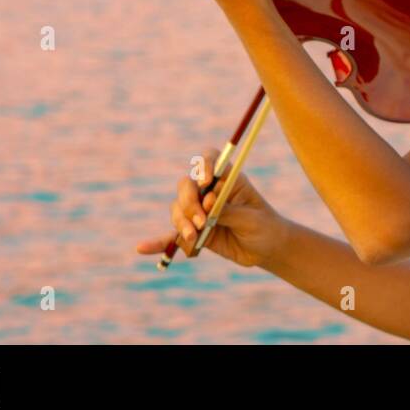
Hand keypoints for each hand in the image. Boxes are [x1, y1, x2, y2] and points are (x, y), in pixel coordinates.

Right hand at [136, 148, 285, 268]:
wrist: (266, 249)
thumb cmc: (264, 227)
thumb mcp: (250, 218)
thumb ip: (228, 211)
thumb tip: (206, 207)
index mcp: (227, 179)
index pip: (210, 160)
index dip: (203, 166)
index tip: (206, 182)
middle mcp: (209, 192)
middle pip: (186, 187)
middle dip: (189, 203)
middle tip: (202, 220)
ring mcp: (199, 212)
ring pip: (177, 210)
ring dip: (182, 223)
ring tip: (195, 237)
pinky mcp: (194, 232)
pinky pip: (172, 236)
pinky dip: (158, 242)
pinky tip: (143, 248)